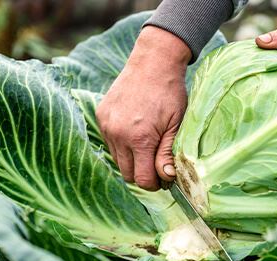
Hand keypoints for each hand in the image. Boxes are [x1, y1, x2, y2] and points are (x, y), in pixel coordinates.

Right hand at [96, 26, 190, 190]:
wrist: (153, 62)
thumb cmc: (170, 93)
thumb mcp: (176, 125)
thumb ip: (168, 154)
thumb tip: (166, 178)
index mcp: (139, 139)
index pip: (141, 179)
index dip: (154, 183)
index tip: (164, 177)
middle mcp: (118, 134)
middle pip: (127, 174)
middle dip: (143, 174)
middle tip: (157, 164)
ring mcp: (107, 125)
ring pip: (117, 160)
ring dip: (132, 160)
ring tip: (148, 146)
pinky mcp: (101, 117)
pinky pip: (110, 143)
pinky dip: (122, 145)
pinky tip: (136, 132)